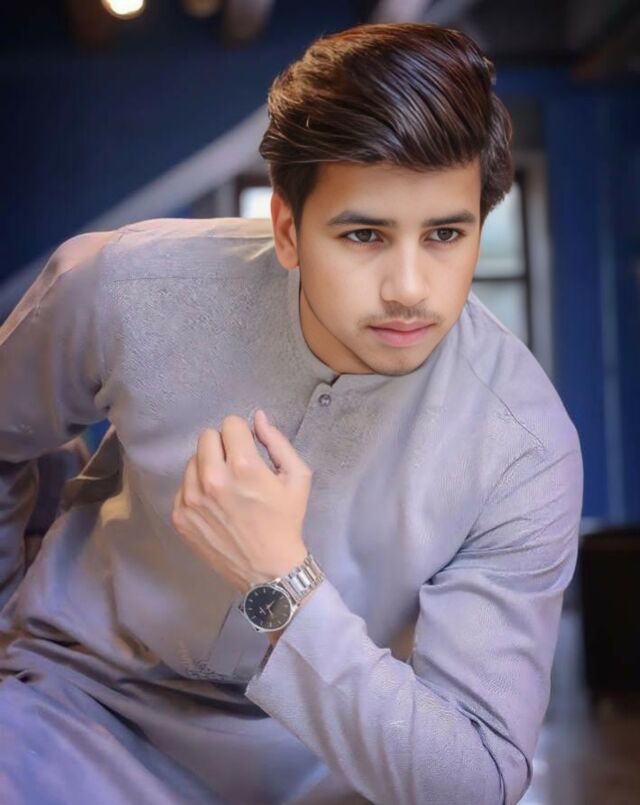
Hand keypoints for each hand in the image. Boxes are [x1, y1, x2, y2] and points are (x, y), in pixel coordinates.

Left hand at [171, 410, 311, 594]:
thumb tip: (256, 417)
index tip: (249, 449)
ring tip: (225, 488)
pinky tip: (215, 505)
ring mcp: (191, 499)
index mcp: (243, 467)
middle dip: (223, 446)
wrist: (268, 570)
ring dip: (207, 466)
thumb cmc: (286, 521)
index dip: (242, 434)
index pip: (229, 424)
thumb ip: (277, 442)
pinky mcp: (179, 516)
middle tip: (236, 466)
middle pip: (206, 437)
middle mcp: (212, 479)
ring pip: (192, 460)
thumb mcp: (297, 478)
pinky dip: (197, 489)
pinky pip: (182, 486)